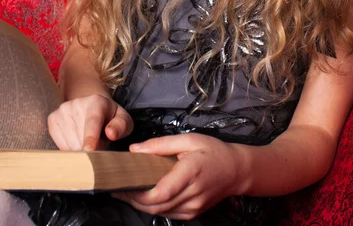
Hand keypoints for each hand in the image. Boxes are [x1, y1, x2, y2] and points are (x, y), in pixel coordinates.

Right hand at [48, 94, 133, 151]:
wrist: (91, 106)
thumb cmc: (109, 117)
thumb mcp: (122, 120)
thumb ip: (121, 127)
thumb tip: (111, 133)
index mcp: (96, 101)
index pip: (92, 121)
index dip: (91, 137)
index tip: (89, 150)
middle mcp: (76, 103)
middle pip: (81, 138)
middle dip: (90, 149)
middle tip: (98, 143)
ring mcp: (62, 110)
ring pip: (69, 144)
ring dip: (80, 149)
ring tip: (88, 140)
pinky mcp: (53, 118)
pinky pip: (60, 145)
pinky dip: (69, 148)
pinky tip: (77, 139)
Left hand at [113, 133, 240, 220]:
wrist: (237, 170)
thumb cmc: (212, 150)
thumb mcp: (188, 140)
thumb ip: (161, 145)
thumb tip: (135, 150)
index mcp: (190, 173)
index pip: (161, 192)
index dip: (138, 193)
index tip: (121, 184)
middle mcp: (192, 194)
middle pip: (157, 205)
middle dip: (133, 200)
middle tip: (115, 187)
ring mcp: (194, 207)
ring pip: (161, 212)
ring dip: (140, 205)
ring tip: (124, 191)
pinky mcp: (193, 212)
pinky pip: (169, 213)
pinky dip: (153, 206)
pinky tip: (142, 197)